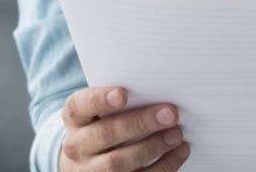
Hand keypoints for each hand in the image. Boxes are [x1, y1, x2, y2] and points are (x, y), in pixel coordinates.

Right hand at [58, 86, 189, 171]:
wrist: (86, 162)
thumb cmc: (104, 123)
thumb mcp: (102, 110)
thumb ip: (122, 99)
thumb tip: (160, 90)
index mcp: (75, 118)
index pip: (80, 105)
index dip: (100, 99)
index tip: (123, 94)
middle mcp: (77, 145)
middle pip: (105, 134)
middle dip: (140, 123)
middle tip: (170, 114)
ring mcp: (90, 169)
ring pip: (118, 162)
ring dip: (152, 147)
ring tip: (176, 134)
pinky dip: (163, 166)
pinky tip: (180, 151)